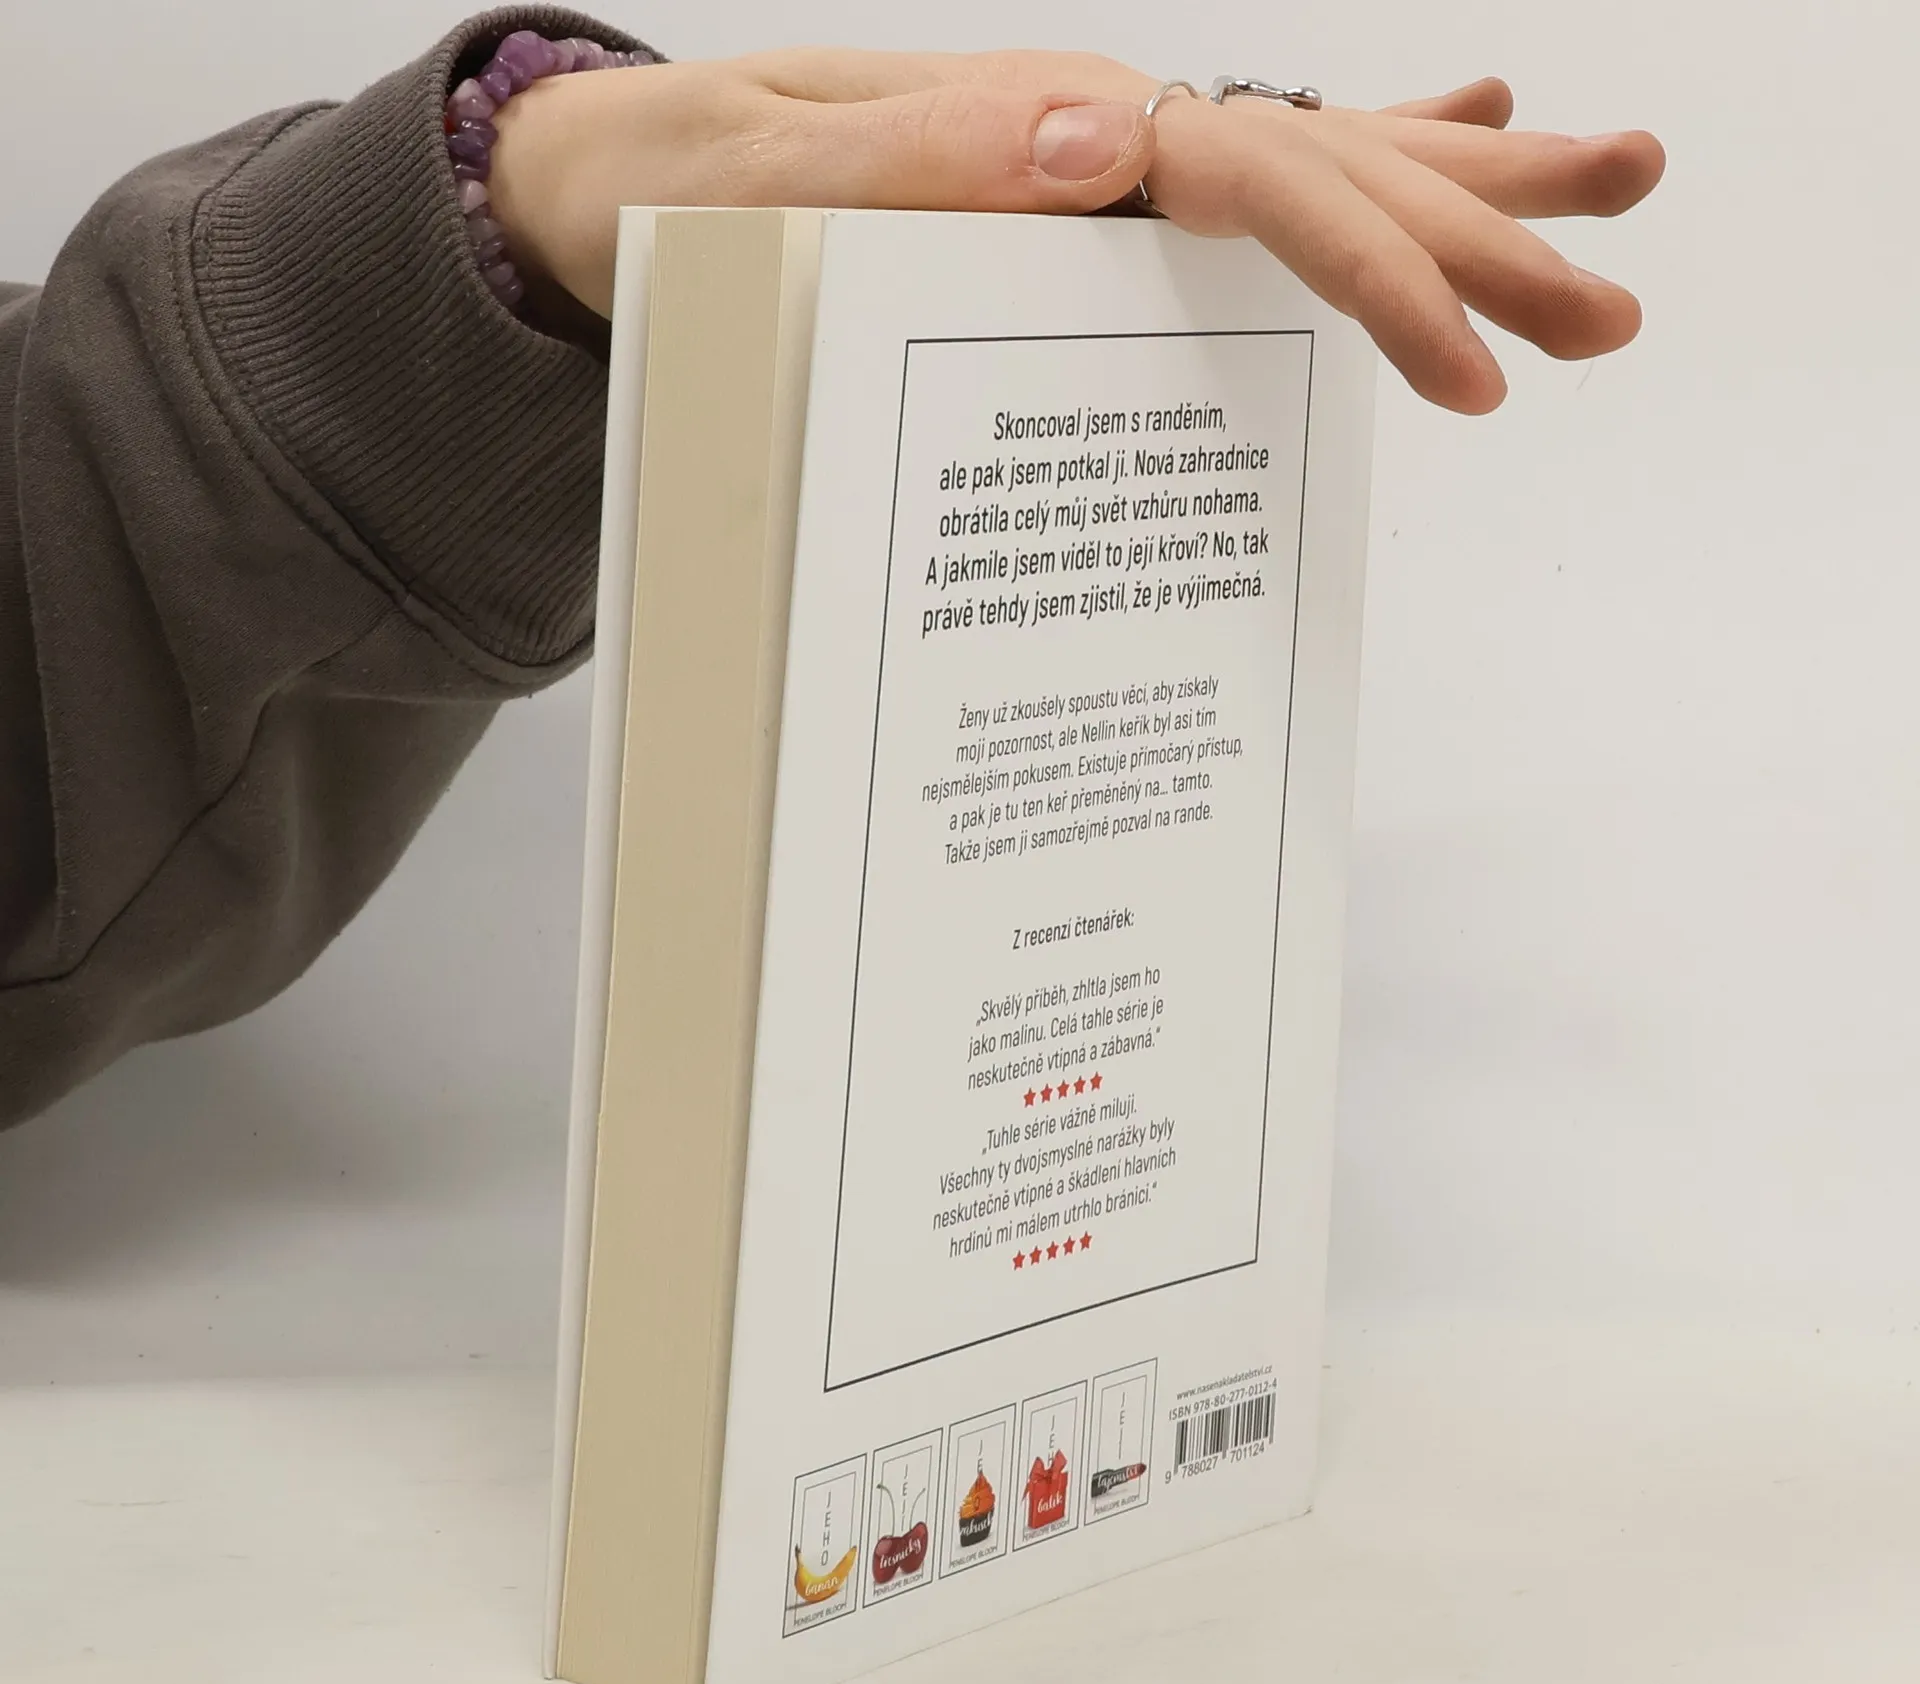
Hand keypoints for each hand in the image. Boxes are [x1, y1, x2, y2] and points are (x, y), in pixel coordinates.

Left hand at [487, 49, 1664, 413]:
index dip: (1375, 268)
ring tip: (1602, 191)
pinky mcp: (1072, 208)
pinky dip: (1349, 174)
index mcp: (1034, 130)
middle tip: (1617, 302)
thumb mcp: (757, 178)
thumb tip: (1107, 137)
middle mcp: (1081, 135)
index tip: (1473, 364)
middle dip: (1475, 238)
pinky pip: (1234, 194)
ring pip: (1302, 166)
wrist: (602, 188)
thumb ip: (917, 156)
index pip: (1253, 179)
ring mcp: (1086, 166)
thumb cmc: (662, 197)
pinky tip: (1444, 134)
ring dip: (1456, 191)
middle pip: (1315, 168)